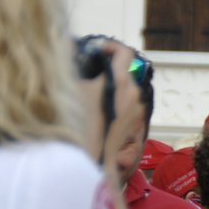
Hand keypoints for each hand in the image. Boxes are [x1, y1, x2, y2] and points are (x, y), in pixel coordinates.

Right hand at [83, 43, 145, 178]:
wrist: (94, 163)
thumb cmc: (80, 127)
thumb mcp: (73, 91)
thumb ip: (77, 68)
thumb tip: (71, 47)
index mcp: (121, 83)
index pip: (125, 52)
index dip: (111, 45)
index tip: (98, 48)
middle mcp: (135, 94)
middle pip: (126, 69)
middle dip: (109, 65)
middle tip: (89, 65)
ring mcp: (138, 109)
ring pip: (127, 87)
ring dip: (111, 82)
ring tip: (90, 86)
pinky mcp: (136, 122)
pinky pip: (127, 102)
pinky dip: (115, 98)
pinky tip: (97, 106)